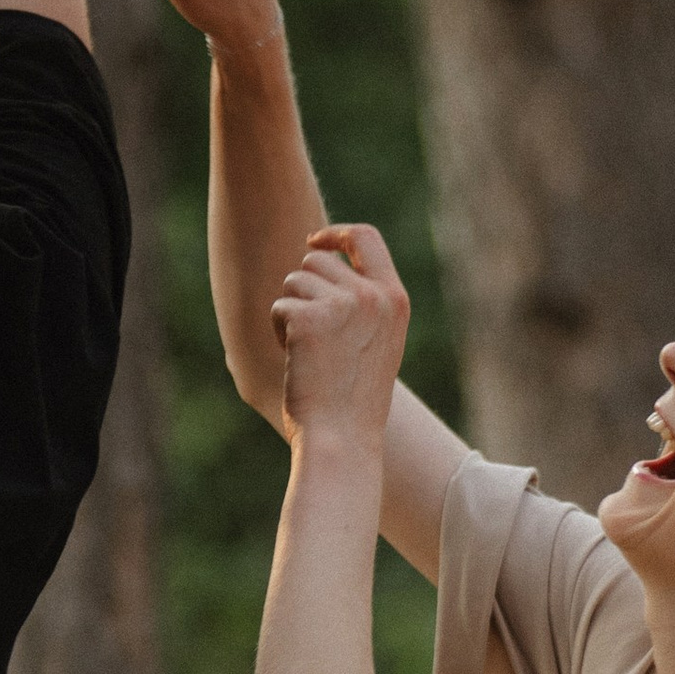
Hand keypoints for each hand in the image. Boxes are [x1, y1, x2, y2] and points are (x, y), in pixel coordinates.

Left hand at [274, 224, 409, 447]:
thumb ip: (364, 303)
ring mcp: (343, 305)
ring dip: (291, 312)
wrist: (341, 439)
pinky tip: (297, 361)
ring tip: (309, 352)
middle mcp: (373, 296)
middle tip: (314, 337)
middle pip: (317, 261)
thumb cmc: (353, 399)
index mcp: (395, 299)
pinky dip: (279, 331)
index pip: (366, 238)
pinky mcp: (309, 318)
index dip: (335, 234)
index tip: (315, 241)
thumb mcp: (376, 343)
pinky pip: (279, 307)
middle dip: (304, 291)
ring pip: (294, 282)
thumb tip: (321, 261)